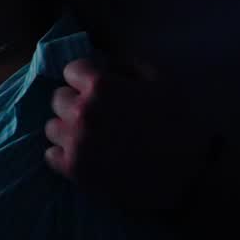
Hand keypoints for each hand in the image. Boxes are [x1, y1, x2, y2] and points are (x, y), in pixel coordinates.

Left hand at [44, 56, 213, 211]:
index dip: (86, 77)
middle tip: (96, 114)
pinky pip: (51, 155)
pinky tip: (85, 156)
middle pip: (59, 98)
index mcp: (101, 86)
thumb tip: (104, 63)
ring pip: (52, 127)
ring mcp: (74, 142)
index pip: (72, 70)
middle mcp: (81, 111)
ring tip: (90, 137)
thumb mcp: (161, 82)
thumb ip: (128, 66)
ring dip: (68, 129)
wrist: (188, 176)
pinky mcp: (72, 169)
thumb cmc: (179, 124)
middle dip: (75, 102)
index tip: (96, 88)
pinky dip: (64, 154)